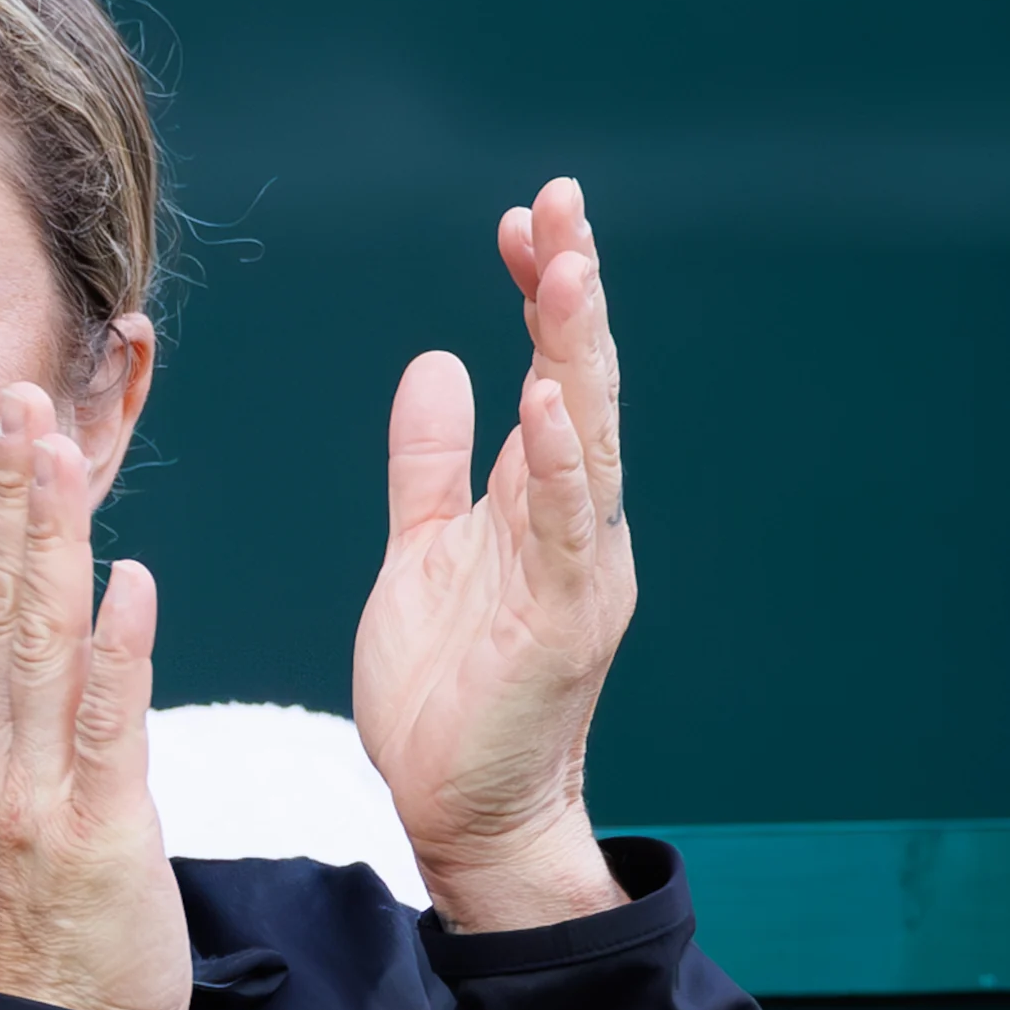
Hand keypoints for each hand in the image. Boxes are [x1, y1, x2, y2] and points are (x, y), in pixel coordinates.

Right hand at [0, 383, 192, 1009]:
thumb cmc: (58, 946)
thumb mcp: (30, 827)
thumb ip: (32, 749)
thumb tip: (49, 683)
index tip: (9, 429)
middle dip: (9, 492)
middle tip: (16, 392)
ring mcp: (37, 792)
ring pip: (41, 640)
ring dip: (51, 539)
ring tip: (55, 448)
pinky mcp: (95, 833)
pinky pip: (106, 727)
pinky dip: (118, 651)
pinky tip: (133, 583)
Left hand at [353, 177, 637, 932]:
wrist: (463, 807)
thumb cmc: (449, 690)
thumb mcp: (425, 549)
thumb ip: (433, 462)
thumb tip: (439, 365)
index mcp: (542, 502)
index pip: (549, 373)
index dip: (537, 293)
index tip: (520, 217)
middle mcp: (575, 524)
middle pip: (580, 384)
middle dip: (571, 290)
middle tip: (562, 202)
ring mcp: (577, 571)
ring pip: (584, 439)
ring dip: (575, 351)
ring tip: (565, 267)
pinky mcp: (563, 623)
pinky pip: (565, 530)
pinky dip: (557, 463)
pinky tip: (544, 398)